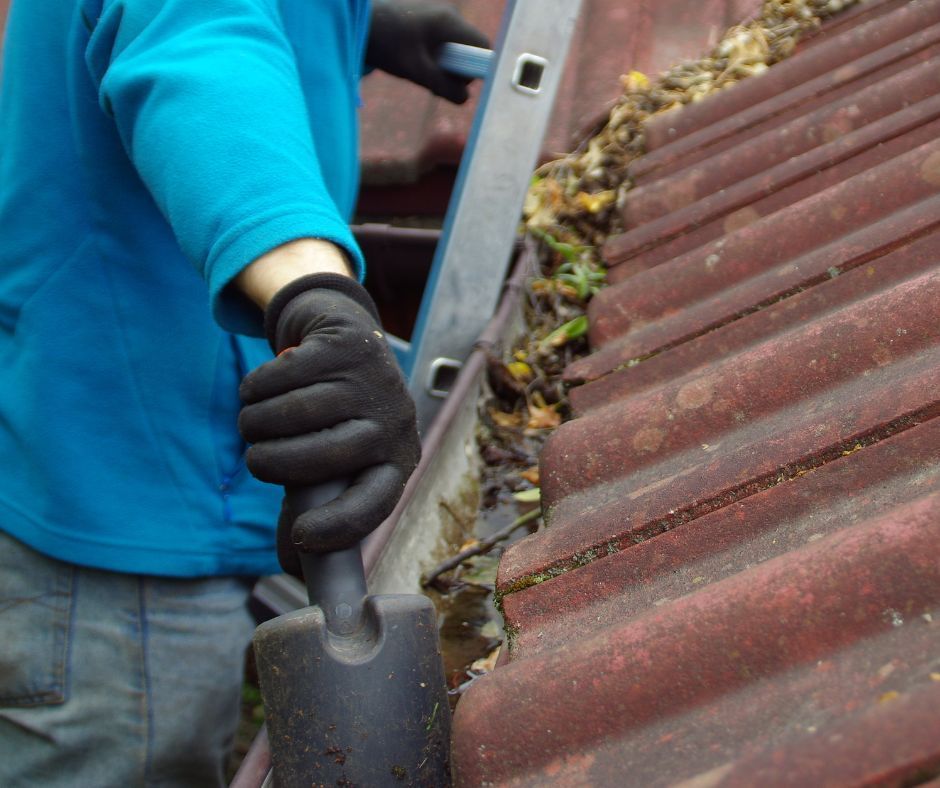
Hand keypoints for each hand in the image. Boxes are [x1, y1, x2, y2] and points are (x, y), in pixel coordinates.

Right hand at [238, 274, 419, 573]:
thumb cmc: (335, 418)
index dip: (340, 525)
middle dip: (271, 463)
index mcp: (396, 462)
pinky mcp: (346, 346)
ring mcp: (373, 381)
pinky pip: (279, 377)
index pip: (375, 503)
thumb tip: (291, 569)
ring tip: (251, 424)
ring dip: (253, 424)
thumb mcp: (333, 463)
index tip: (301, 535)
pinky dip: (254, 388)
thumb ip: (312, 506)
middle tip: (255, 460)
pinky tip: (258, 390)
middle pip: (322, 457)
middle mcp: (394, 422)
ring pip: (292, 414)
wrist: (346, 340)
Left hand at [367, 1, 489, 103]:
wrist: (355, 22)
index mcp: (449, 22)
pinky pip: (441, 44)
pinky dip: (433, 58)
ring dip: (442, 66)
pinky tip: (414, 62)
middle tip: (432, 80)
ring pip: (453, 49)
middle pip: (468, 49)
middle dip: (456, 70)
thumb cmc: (385, 44)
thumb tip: (466, 99)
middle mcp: (447, 15)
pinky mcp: (425, 21)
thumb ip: (443, 86)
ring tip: (419, 71)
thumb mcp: (416, 71)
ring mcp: (436, 17)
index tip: (457, 82)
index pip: (483, 45)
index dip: (476, 68)